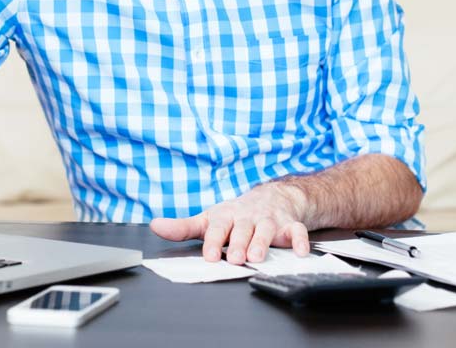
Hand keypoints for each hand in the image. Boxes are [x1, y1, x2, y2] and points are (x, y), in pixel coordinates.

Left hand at [149, 182, 309, 264]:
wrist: (273, 197)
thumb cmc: (236, 214)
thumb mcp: (209, 219)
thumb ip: (183, 227)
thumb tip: (155, 226)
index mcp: (226, 216)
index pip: (217, 227)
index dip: (213, 241)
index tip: (209, 255)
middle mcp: (247, 217)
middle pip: (242, 229)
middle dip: (238, 243)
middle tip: (234, 258)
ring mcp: (269, 220)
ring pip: (266, 230)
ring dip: (262, 242)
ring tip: (257, 257)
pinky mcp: (290, 225)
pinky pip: (297, 231)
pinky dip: (300, 240)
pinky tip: (300, 251)